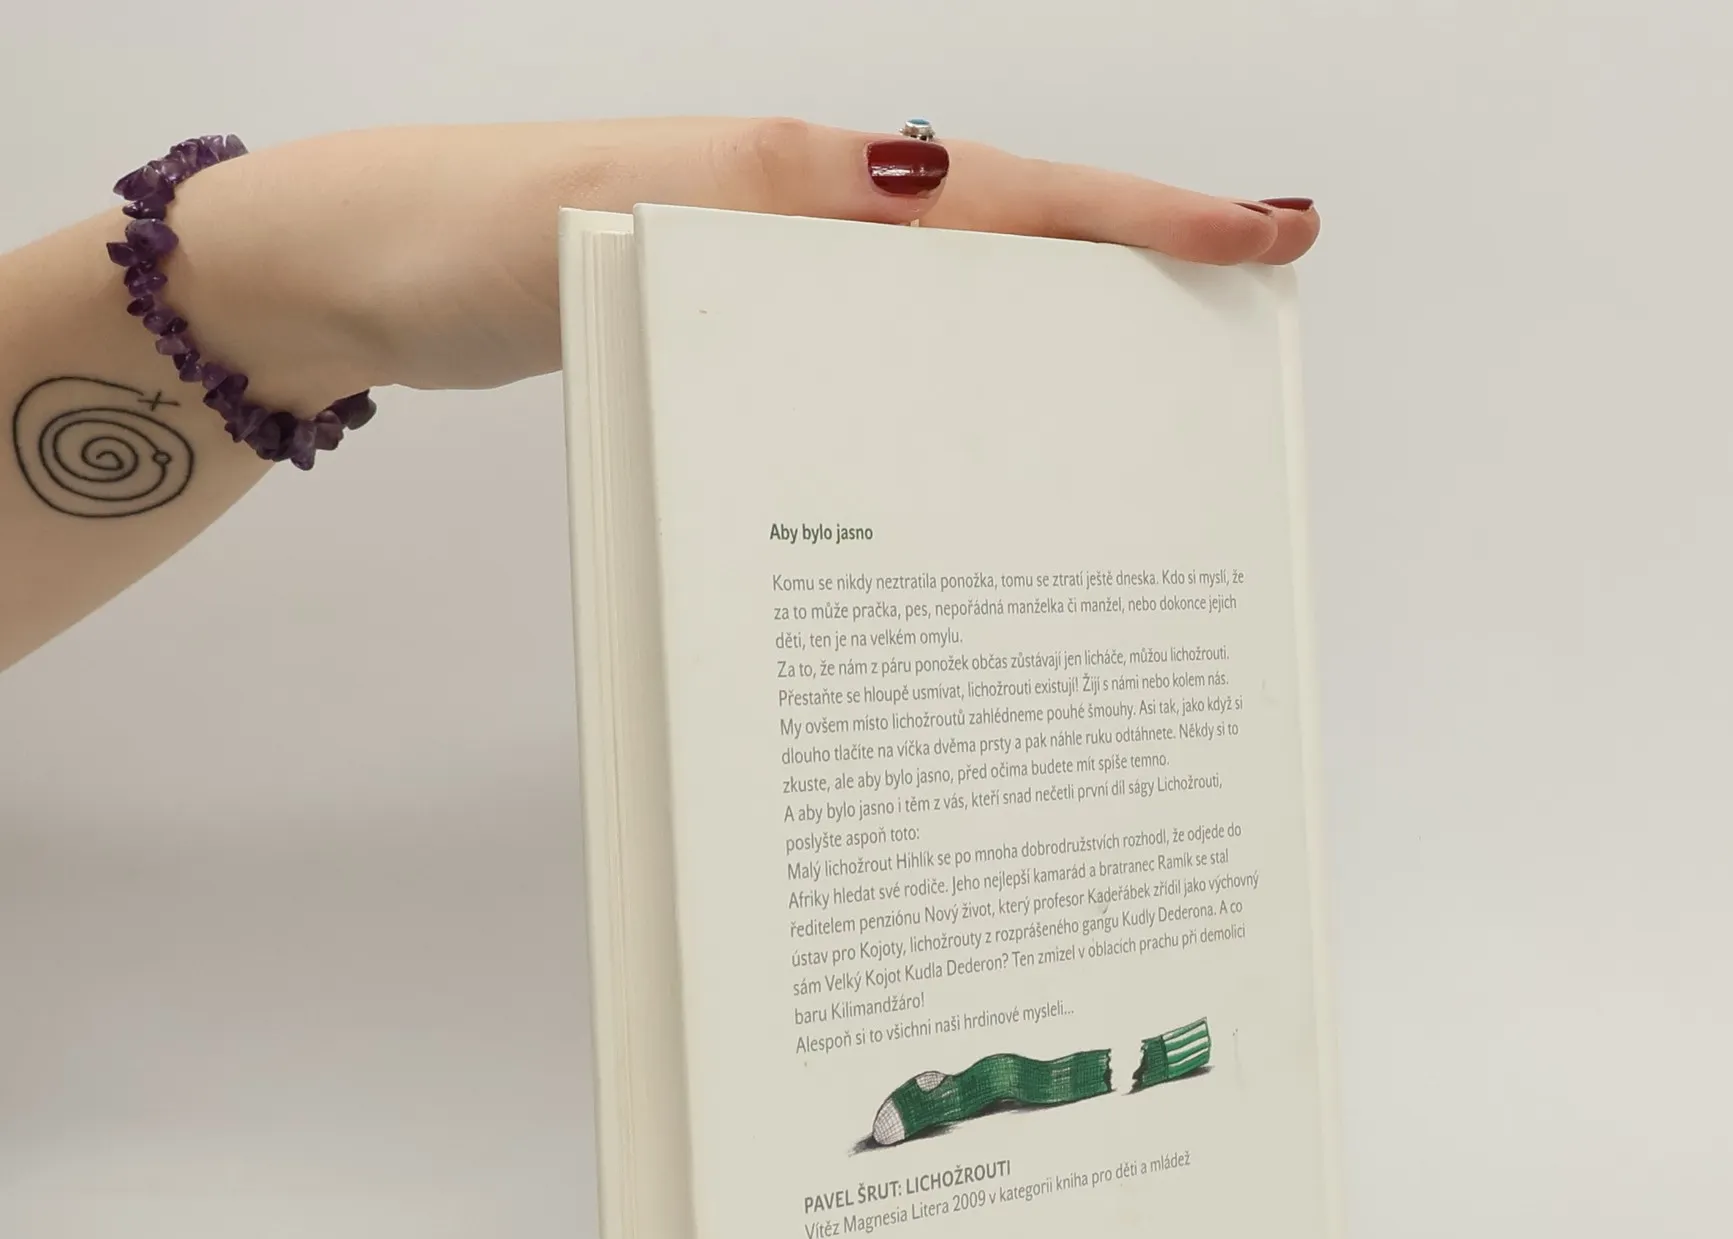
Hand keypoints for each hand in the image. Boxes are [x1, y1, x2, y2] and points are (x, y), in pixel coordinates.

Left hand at [161, 120, 1319, 408]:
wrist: (365, 276)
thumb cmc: (473, 233)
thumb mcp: (631, 207)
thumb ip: (774, 201)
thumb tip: (935, 189)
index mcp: (802, 185)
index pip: (1004, 197)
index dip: (1137, 217)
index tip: (1258, 231)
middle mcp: (807, 231)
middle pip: (1006, 250)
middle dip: (1132, 278)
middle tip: (1243, 314)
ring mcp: (777, 290)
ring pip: (947, 317)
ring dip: (1045, 350)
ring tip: (1143, 403)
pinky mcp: (735, 350)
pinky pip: (868, 367)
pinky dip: (938, 398)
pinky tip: (966, 450)